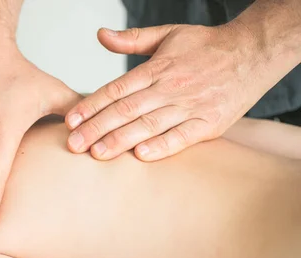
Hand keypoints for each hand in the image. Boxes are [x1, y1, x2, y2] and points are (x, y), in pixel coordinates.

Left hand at [65, 22, 268, 160]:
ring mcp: (191, 106)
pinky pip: (182, 137)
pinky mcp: (209, 123)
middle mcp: (171, 87)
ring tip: (97, 153)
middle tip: (74, 144)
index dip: (92, 105)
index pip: (117, 89)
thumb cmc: (205, 46)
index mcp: (158, 67)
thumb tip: (100, 35)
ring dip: (121, 140)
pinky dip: (162, 146)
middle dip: (97, 128)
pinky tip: (141, 156)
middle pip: (127, 110)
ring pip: (149, 125)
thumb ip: (132, 39)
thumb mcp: (168, 35)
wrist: (254, 52)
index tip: (70, 120)